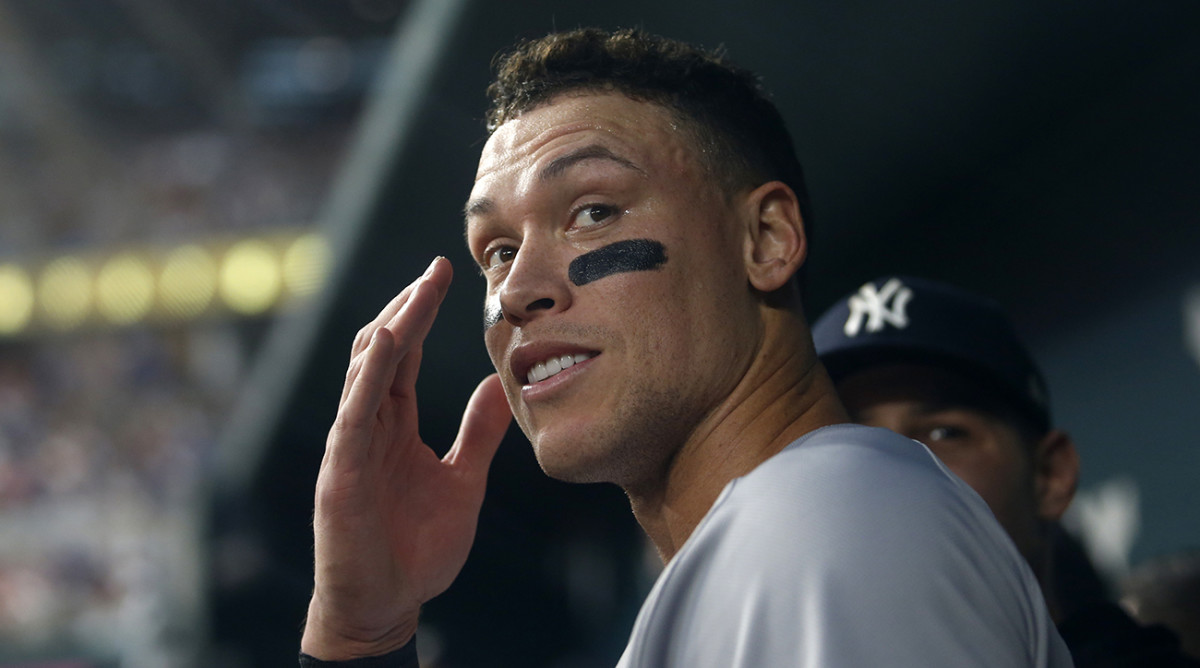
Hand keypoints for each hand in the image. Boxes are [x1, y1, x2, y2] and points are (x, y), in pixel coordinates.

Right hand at [301, 257, 511, 658]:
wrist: (387, 606)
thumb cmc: (417, 549)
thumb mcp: (464, 480)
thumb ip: (479, 433)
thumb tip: (500, 386)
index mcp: (393, 425)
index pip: (403, 356)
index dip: (421, 314)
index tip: (445, 276)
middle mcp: (367, 425)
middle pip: (382, 349)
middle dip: (408, 306)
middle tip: (437, 268)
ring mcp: (350, 445)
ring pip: (364, 370)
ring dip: (392, 326)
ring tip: (420, 291)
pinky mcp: (340, 471)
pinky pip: (353, 412)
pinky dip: (368, 374)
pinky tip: (386, 341)